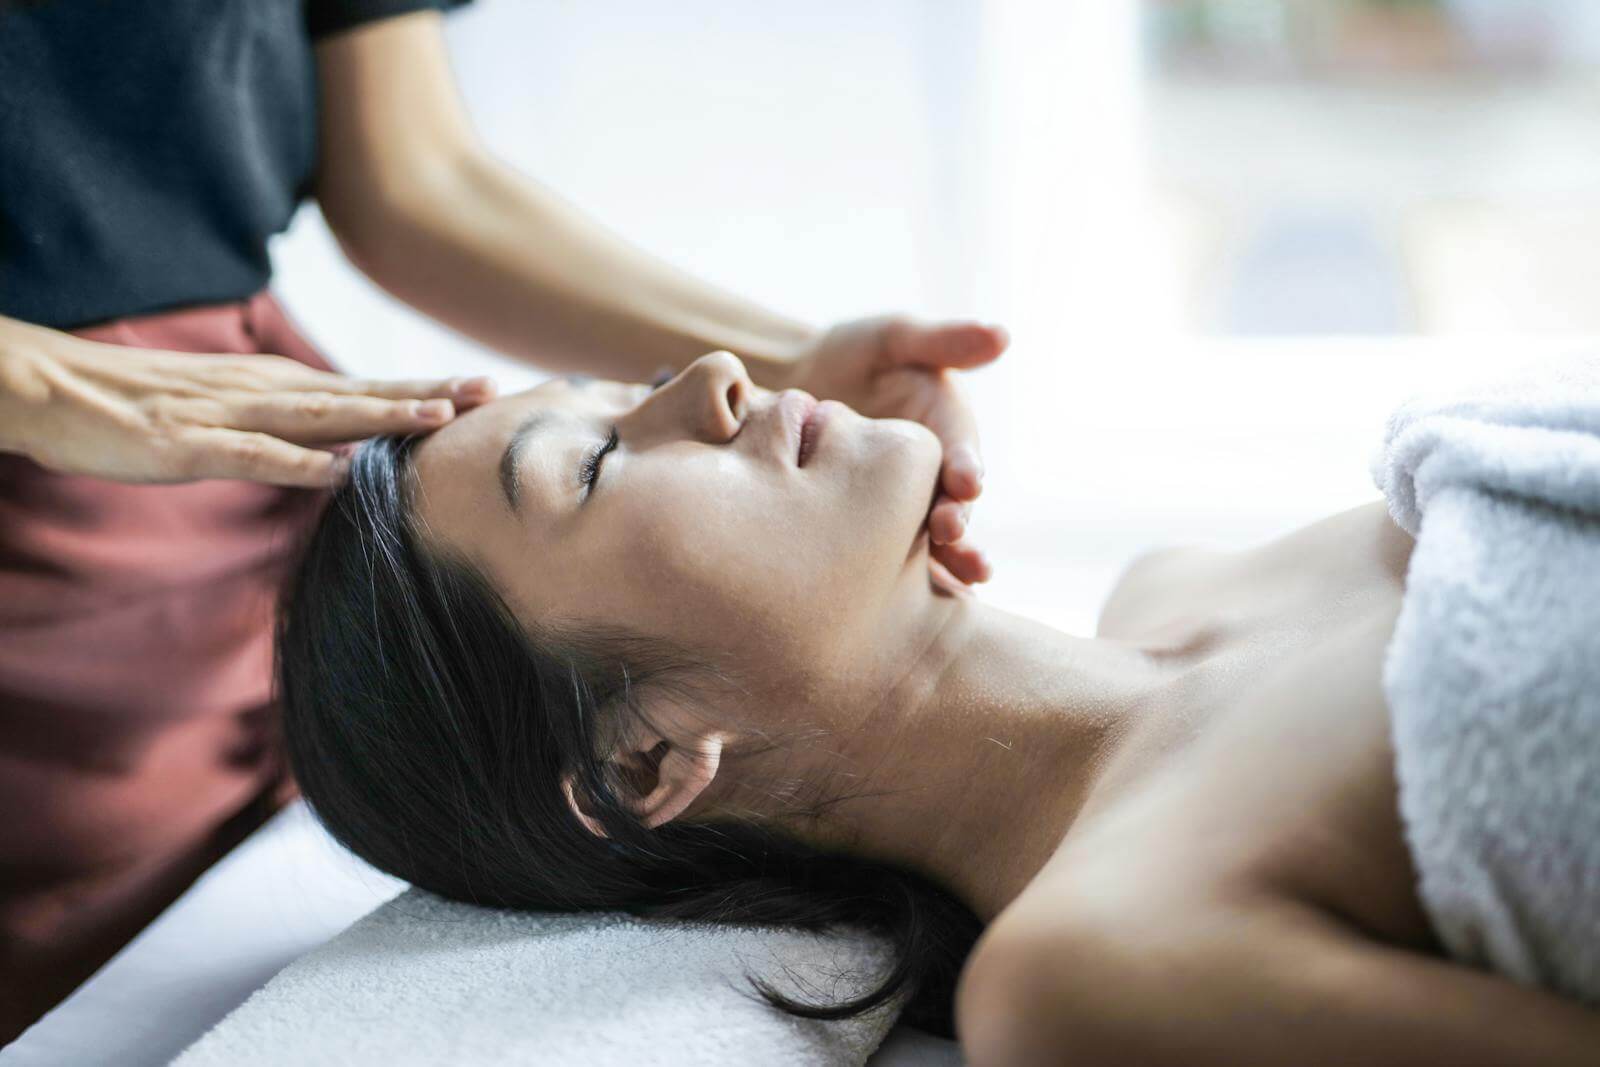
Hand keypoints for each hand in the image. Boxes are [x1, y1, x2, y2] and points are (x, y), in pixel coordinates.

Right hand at [0, 329, 496, 486]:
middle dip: (426, 392)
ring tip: (436, 417)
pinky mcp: (189, 444)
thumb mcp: (228, 409)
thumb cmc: (144, 406)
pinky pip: (251, 455)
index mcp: (275, 386)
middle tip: (488, 388)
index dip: (424, 387)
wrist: (58, 389)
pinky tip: (337, 471)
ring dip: (379, 415)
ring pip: (319, 416)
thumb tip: (341, 449)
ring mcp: (228, 415)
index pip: (364, 387)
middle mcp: (263, 391)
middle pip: (359, 393)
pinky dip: (296, 464)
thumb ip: (285, 425)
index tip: (483, 387)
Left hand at [784, 315, 1005, 585]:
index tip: (968, 481)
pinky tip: (908, 612)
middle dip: (957, 521)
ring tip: (954, 578)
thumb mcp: (891, 339)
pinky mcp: (875, 533)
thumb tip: (1002, 334)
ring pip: (932, 542)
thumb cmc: (846, 356)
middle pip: (953, 504)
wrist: (790, 389)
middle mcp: (933, 476)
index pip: (961, 451)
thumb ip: (940, 340)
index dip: (967, 466)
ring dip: (946, 561)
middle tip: (950, 532)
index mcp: (944, 430)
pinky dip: (907, 586)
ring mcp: (906, 508)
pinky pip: (894, 563)